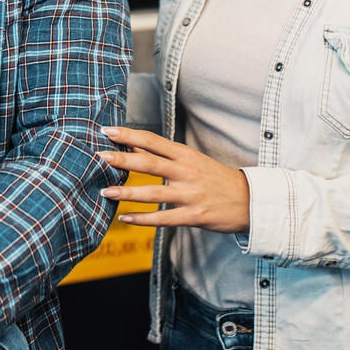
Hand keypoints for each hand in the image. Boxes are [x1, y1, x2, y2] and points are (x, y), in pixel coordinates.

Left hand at [98, 125, 250, 233]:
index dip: (129, 135)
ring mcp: (190, 195)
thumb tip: (132, 147)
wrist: (250, 200)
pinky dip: (142, 219)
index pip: (153, 141)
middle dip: (122, 160)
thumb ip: (163, 155)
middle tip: (99, 156)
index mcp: (186, 155)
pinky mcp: (194, 216)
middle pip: (149, 163)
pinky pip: (163, 219)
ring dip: (126, 193)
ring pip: (153, 193)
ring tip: (104, 192)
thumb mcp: (192, 160)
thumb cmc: (216, 178)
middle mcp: (186, 172)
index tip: (107, 130)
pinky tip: (125, 219)